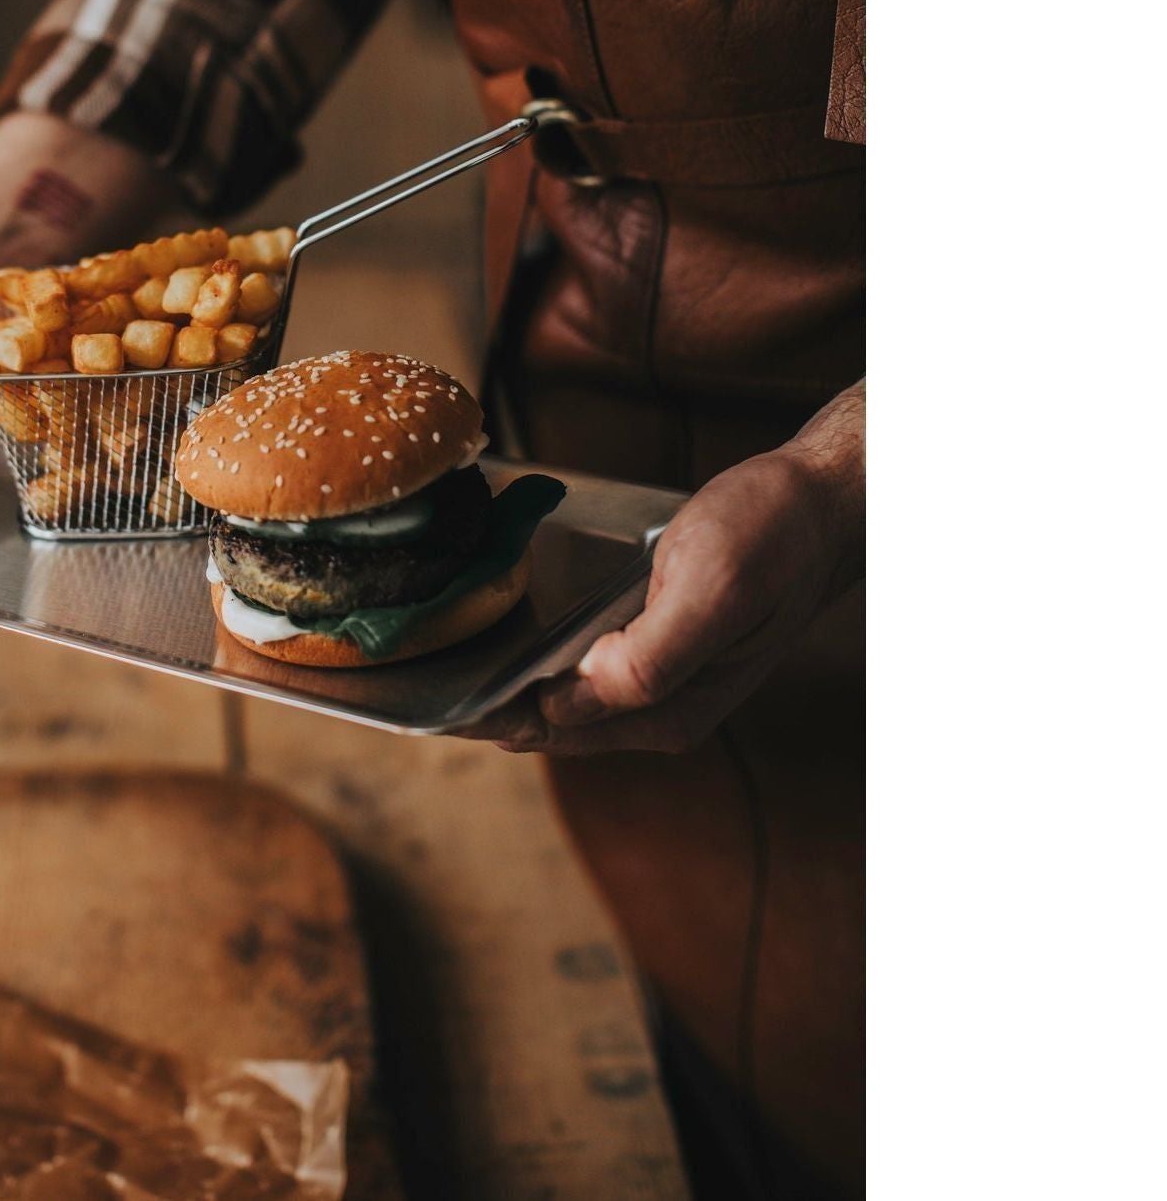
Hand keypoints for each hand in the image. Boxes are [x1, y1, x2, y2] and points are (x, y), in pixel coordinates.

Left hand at [458, 382, 864, 755]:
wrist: (822, 502)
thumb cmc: (769, 536)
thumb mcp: (708, 589)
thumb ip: (649, 657)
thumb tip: (577, 698)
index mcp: (667, 711)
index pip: (552, 730)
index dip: (486, 716)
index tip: (423, 700)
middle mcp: (662, 709)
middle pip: (551, 721)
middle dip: (485, 705)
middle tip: (410, 677)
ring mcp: (663, 681)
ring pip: (565, 695)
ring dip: (507, 682)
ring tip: (440, 657)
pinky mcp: (662, 644)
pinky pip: (586, 664)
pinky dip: (541, 654)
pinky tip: (506, 631)